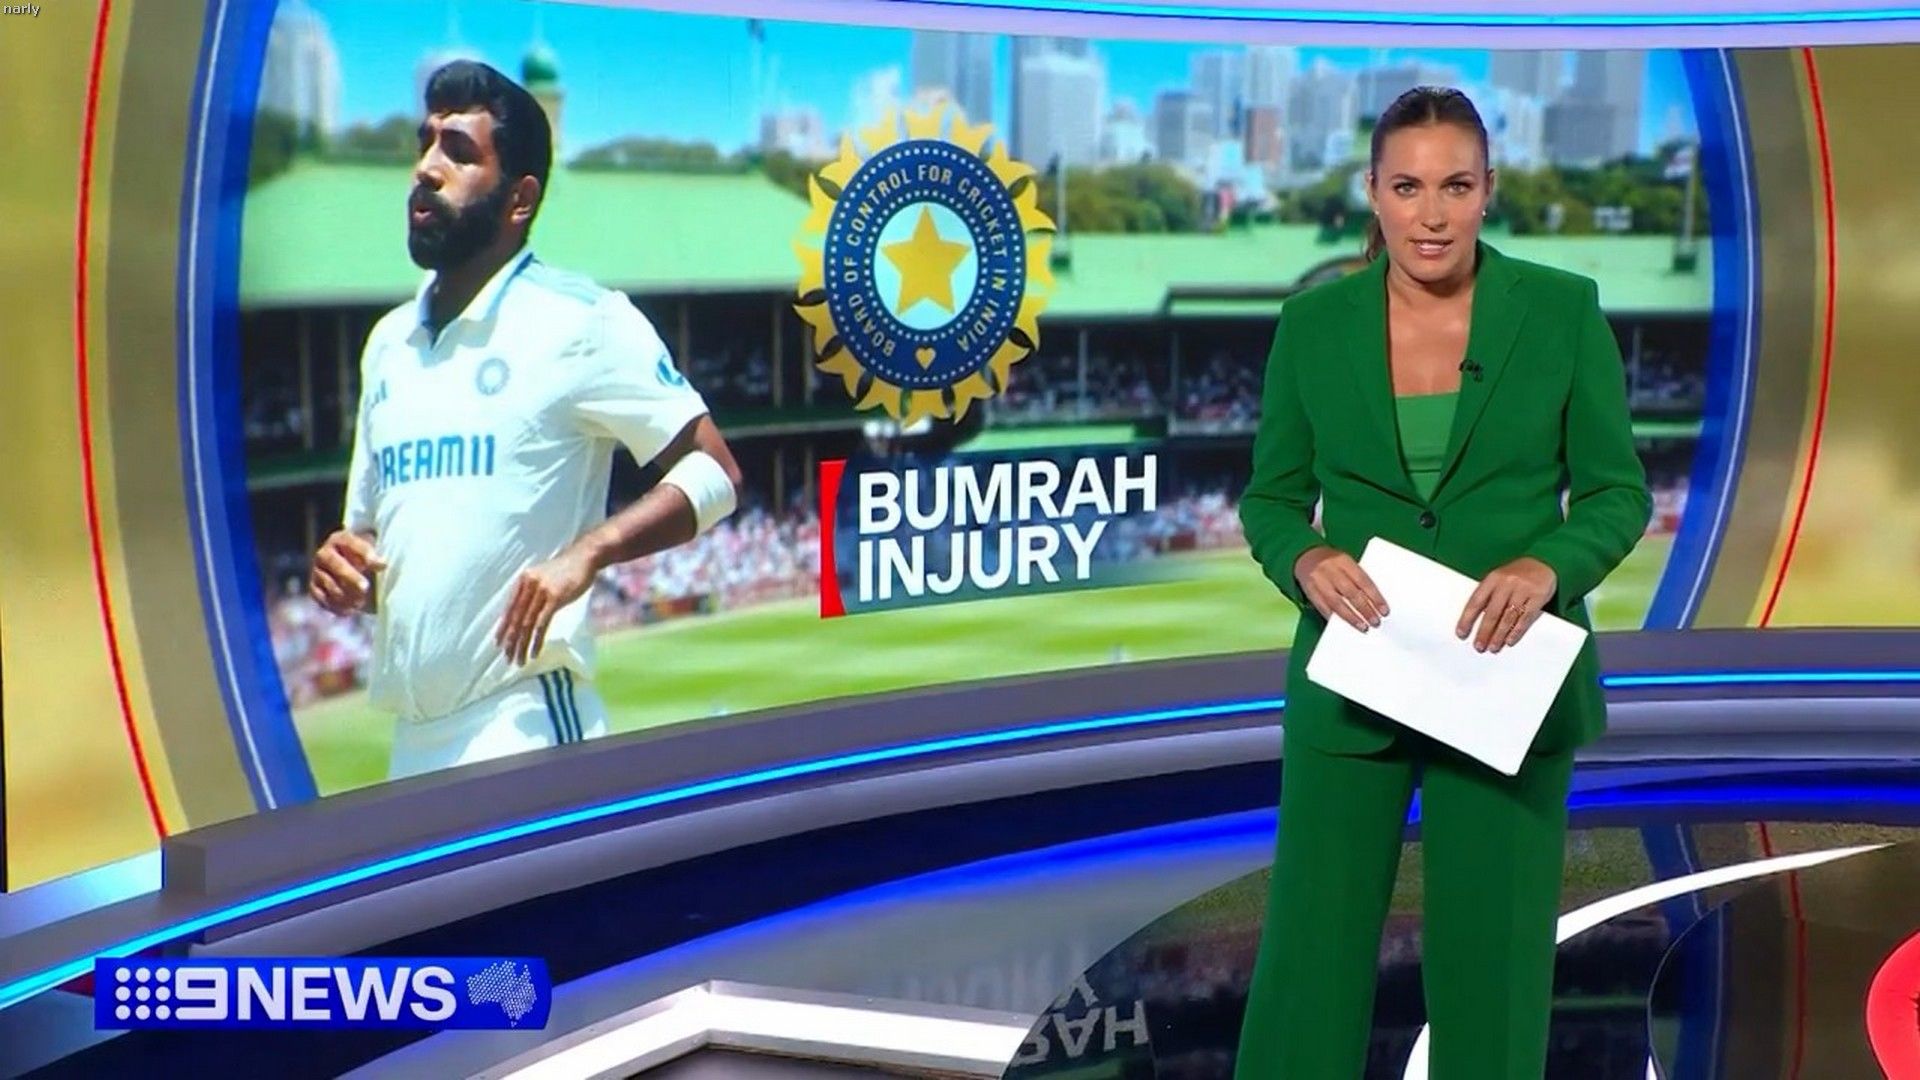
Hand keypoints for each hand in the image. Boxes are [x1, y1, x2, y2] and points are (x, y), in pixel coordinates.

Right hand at [309, 530, 384, 614]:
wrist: (356, 573)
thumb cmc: (370, 560)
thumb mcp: (375, 554)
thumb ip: (379, 558)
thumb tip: (385, 566)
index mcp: (341, 539)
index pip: (351, 543)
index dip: (366, 553)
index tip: (383, 564)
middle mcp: (325, 553)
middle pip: (335, 564)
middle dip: (351, 577)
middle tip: (365, 587)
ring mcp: (317, 571)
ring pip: (329, 584)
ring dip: (345, 595)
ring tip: (361, 602)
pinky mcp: (314, 589)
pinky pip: (323, 599)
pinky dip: (337, 606)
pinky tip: (350, 610)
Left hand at [496, 546, 597, 665]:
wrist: (584, 557)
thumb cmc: (567, 569)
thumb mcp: (544, 576)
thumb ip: (533, 590)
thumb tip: (525, 611)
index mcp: (523, 581)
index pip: (509, 609)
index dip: (503, 627)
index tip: (499, 643)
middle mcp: (528, 585)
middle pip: (516, 618)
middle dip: (510, 641)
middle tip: (507, 657)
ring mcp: (541, 591)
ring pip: (526, 624)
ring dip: (522, 644)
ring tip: (519, 660)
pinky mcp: (555, 598)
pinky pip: (541, 624)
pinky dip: (536, 640)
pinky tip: (534, 651)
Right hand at [1294, 545, 1388, 631]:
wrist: (1305, 556)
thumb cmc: (1332, 562)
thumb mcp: (1346, 562)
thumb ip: (1357, 577)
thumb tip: (1374, 600)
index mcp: (1343, 561)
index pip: (1363, 581)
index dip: (1375, 597)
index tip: (1384, 611)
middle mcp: (1330, 570)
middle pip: (1351, 593)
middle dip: (1365, 610)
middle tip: (1375, 622)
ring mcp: (1318, 581)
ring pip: (1337, 603)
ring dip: (1351, 617)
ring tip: (1363, 627)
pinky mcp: (1309, 591)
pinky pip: (1323, 607)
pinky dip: (1334, 617)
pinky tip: (1343, 624)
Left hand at [1457, 557, 1556, 652]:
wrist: (1544, 562)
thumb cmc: (1517, 574)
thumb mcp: (1499, 578)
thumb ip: (1488, 596)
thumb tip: (1475, 622)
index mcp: (1493, 578)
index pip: (1475, 602)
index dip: (1467, 619)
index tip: (1462, 633)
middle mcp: (1506, 583)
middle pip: (1492, 613)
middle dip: (1484, 632)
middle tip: (1479, 646)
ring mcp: (1523, 590)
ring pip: (1508, 617)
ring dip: (1499, 636)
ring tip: (1493, 647)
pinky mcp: (1538, 596)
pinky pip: (1525, 618)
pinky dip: (1516, 631)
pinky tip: (1509, 641)